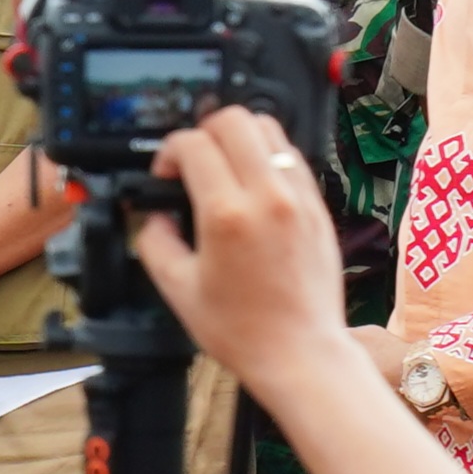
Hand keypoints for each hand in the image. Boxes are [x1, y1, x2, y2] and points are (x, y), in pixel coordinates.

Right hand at [127, 105, 355, 388]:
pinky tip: (252, 187)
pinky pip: (292, 157)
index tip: (165, 174)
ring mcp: (298, 200)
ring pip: (269, 128)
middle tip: (192, 161)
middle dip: (203, 131)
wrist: (300, 354)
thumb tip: (155, 217)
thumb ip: (155, 242)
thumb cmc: (243, 331)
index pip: (193, 144)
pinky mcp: (317, 209)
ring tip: (224, 168)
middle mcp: (267, 198)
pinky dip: (267, 158)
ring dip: (238, 138)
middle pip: (234, 120)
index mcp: (226, 216)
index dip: (169, 151)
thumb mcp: (177, 289)